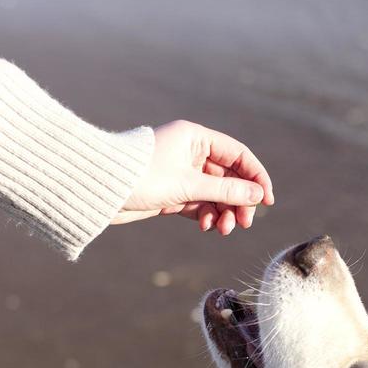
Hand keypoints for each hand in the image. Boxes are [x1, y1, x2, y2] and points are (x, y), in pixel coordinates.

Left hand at [113, 120, 273, 234]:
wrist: (100, 190)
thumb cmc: (142, 178)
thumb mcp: (189, 186)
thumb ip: (226, 191)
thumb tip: (258, 196)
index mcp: (195, 137)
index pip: (238, 155)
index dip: (256, 177)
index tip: (267, 201)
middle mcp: (190, 152)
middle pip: (228, 178)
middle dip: (237, 202)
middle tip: (243, 224)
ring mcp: (181, 172)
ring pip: (214, 194)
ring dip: (223, 212)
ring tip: (223, 231)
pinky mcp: (172, 191)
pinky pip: (199, 204)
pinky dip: (206, 215)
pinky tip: (206, 227)